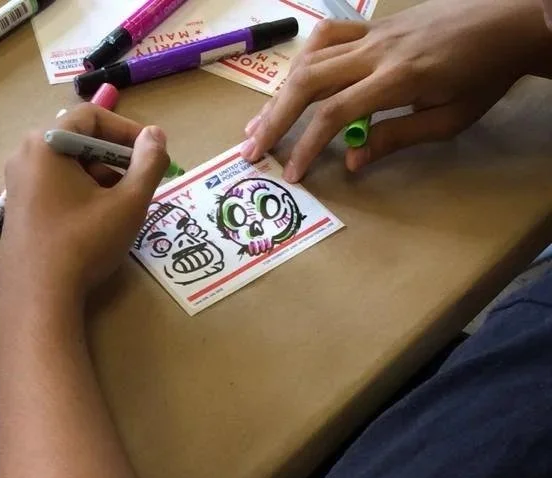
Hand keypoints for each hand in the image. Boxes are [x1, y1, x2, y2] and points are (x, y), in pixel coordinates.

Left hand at [0, 105, 169, 307]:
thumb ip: (149, 164)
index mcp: (46, 143)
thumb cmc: (84, 243)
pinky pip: (54, 189)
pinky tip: (95, 225)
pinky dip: (79, 196)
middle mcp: (24, 156)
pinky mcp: (17, 212)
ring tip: (121, 209)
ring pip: (67, 168)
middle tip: (140, 184)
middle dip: (115, 159)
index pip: (92, 116)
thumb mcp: (128, 203)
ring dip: (99, 180)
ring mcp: (16, 186)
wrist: (39, 297)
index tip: (152, 152)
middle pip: (78, 142)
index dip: (128, 130)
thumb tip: (156, 136)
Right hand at [242, 0, 551, 180]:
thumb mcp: (447, 120)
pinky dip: (303, 61)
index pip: (335, 113)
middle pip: (308, 81)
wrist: (511, 18)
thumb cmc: (484, 76)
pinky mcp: (374, 27)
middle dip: (274, 119)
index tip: (291, 174)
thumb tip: (353, 160)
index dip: (307, 146)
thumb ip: (396, 138)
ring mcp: (373, 34)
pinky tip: (292, 84)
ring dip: (280, 93)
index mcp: (398, 78)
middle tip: (251, 150)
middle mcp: (377, 51)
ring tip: (261, 124)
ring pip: (310, 57)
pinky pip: (326, 38)